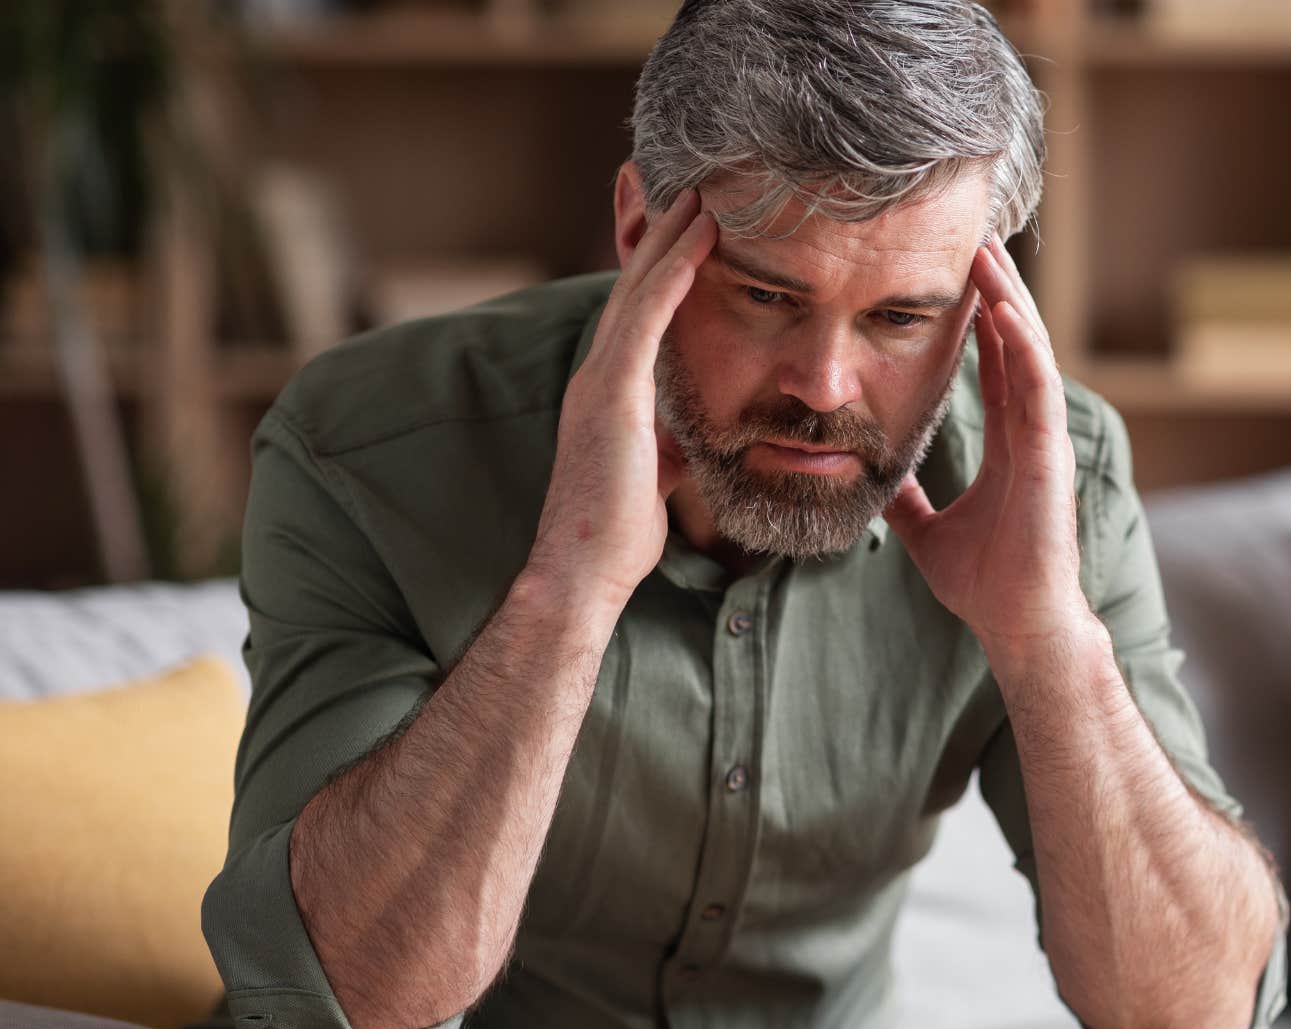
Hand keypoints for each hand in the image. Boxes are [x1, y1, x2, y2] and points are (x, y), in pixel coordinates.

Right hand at [524, 190, 715, 610]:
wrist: (582, 571)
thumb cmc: (615, 535)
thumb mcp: (654, 476)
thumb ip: (668, 445)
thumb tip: (691, 439)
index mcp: (606, 393)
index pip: (636, 317)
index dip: (659, 271)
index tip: (687, 232)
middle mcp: (597, 376)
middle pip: (632, 289)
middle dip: (660, 237)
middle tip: (690, 189)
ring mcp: (601, 382)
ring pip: (638, 291)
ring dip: (671, 240)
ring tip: (702, 197)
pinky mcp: (613, 396)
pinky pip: (647, 320)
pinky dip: (673, 275)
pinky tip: (699, 242)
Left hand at [884, 238, 1093, 654]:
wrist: (1016, 626)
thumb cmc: (985, 585)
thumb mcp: (926, 532)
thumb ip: (906, 501)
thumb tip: (874, 481)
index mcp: (1009, 446)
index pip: (993, 366)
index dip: (978, 320)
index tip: (958, 278)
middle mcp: (1031, 434)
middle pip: (1015, 345)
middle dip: (997, 292)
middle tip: (976, 240)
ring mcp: (1044, 442)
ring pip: (1030, 353)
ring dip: (1011, 302)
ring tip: (989, 254)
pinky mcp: (1049, 457)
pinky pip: (1039, 389)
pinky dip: (1024, 347)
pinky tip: (1005, 310)